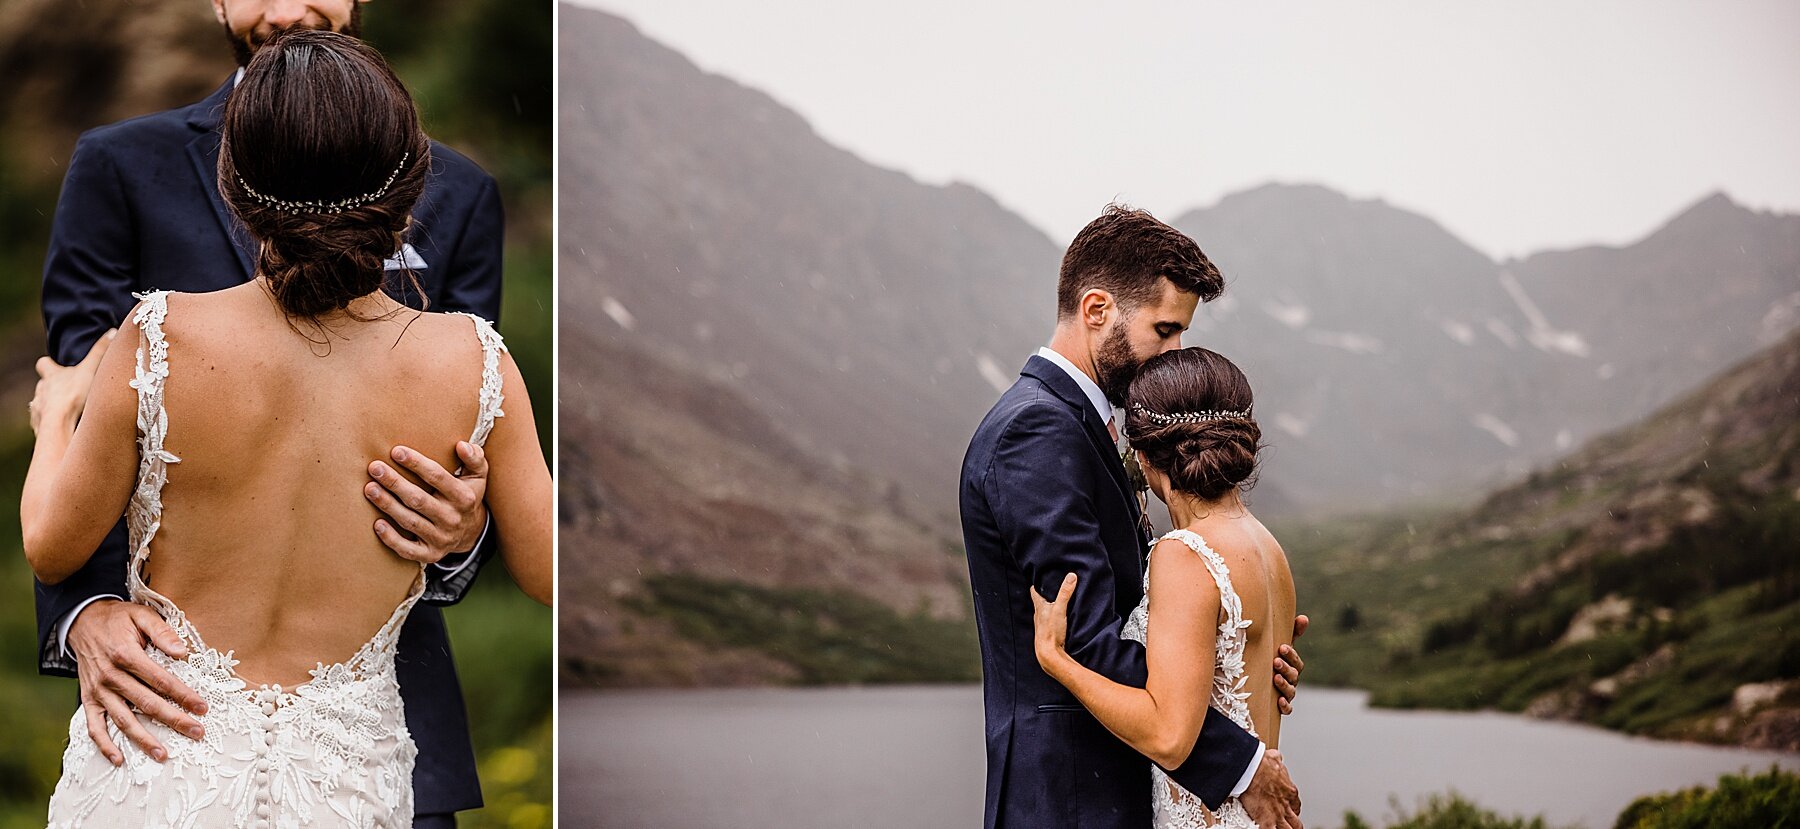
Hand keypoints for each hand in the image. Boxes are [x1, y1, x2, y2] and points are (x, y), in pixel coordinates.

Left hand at [30, 331, 114, 433]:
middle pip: (45, 385)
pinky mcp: (40, 426)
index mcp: (52, 376)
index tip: (58, 366)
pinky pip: (45, 424)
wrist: (60, 426)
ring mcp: (39, 409)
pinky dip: (54, 424)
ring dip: (54, 407)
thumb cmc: (73, 396)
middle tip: (72, 392)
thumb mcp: (91, 370)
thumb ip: (101, 351)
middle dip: (55, 388)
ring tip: (71, 413)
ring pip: (43, 404)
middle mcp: (42, 391)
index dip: (50, 365)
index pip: (44, 364)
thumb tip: (113, 331)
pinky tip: (66, 427)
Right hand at [67, 599, 206, 764]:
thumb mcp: (142, 615)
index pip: (161, 680)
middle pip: (146, 703)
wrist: (82, 622)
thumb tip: (183, 652)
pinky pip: (94, 726)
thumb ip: (163, 632)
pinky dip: (104, 744)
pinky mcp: (89, 699)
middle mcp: (111, 676)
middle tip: (196, 732)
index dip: (183, 695)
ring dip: (143, 739)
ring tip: (163, 754)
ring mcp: (98, 690)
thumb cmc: (119, 619)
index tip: (202, 708)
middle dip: (173, 720)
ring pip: (123, 719)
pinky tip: (119, 759)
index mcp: (126, 655)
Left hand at [364, 441, 488, 563]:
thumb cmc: (467, 495)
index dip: (416, 464)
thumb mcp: (478, 476)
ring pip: (410, 522)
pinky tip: (377, 524)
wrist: (471, 532)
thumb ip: (474, 458)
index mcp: (464, 498)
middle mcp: (453, 519)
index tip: (396, 451)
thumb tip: (461, 445)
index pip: (438, 477)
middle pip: (419, 499)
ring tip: (369, 488)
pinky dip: (391, 539)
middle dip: (395, 483)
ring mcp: (441, 538)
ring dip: (387, 505)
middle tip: (375, 468)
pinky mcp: (430, 554)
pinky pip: (408, 549)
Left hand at [1030, 573, 1076, 668]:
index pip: (1034, 591)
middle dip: (1044, 595)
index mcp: (1039, 607)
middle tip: (1051, 587)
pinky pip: (1051, 622)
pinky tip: (1060, 620)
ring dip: (1050, 607)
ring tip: (1057, 602)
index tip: (1039, 578)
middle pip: (1039, 602)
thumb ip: (1065, 593)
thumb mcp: (1059, 609)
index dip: (1037, 584)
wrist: (1049, 654)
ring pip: (1045, 613)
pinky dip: (1054, 618)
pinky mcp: (1049, 633)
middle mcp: (1038, 615)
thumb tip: (1071, 576)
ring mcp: (1043, 625)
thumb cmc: (1050, 631)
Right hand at [1239, 747, 1302, 828]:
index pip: (1296, 806)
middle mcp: (1286, 805)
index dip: (1292, 811)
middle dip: (1293, 826)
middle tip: (1289, 827)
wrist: (1251, 769)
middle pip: (1296, 823)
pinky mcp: (1266, 821)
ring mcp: (1277, 815)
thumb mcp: (1274, 758)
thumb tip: (1275, 757)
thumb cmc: (1260, 763)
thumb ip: (1277, 761)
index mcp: (1289, 791)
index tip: (1289, 812)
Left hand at [1275, 614, 1307, 714]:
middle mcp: (1291, 680)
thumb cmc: (1269, 658)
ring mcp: (1286, 693)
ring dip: (1284, 685)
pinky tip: (1279, 701)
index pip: (1296, 661)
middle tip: (1276, 661)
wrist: (1253, 682)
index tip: (1282, 647)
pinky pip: (1287, 709)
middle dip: (1286, 668)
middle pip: (1294, 675)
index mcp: (1292, 666)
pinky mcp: (1280, 707)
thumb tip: (1304, 618)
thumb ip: (1292, 633)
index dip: (1291, 655)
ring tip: (1275, 678)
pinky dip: (1285, 706)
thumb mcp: (1277, 644)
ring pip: (1291, 691)